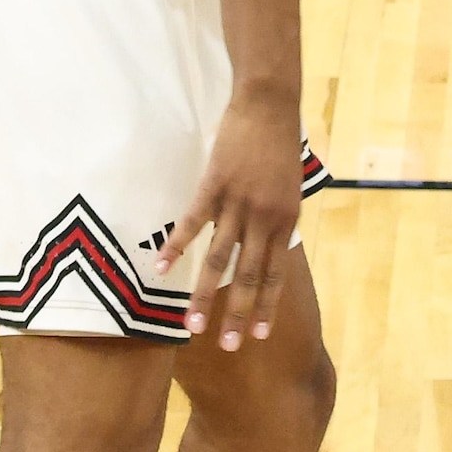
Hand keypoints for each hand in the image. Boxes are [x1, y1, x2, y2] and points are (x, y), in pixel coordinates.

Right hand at [182, 94, 307, 350]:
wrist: (270, 104)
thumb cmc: (279, 145)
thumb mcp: (289, 188)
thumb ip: (277, 220)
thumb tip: (269, 246)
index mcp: (285, 222)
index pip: (275, 275)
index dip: (265, 306)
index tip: (256, 336)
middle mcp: (263, 219)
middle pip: (247, 276)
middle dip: (236, 314)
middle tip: (227, 347)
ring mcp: (238, 202)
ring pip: (218, 258)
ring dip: (204, 294)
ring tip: (193, 325)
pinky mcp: (215, 185)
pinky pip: (193, 222)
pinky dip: (177, 246)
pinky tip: (162, 267)